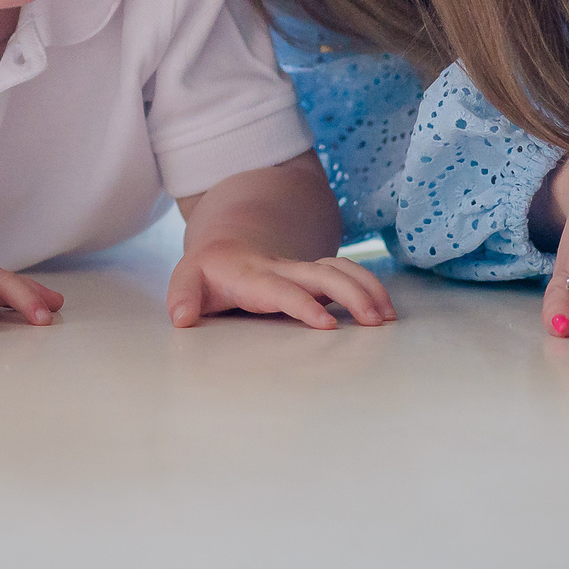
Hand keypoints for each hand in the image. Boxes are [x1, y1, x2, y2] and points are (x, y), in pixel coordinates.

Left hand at [166, 241, 393, 328]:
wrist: (229, 245)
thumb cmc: (208, 272)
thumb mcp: (187, 280)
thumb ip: (182, 297)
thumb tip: (181, 319)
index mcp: (253, 275)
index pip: (281, 290)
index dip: (303, 305)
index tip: (327, 324)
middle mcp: (283, 268)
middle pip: (323, 274)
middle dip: (351, 293)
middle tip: (375, 322)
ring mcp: (302, 269)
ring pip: (340, 269)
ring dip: (366, 288)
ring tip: (387, 317)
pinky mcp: (315, 275)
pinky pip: (347, 273)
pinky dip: (369, 286)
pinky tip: (385, 309)